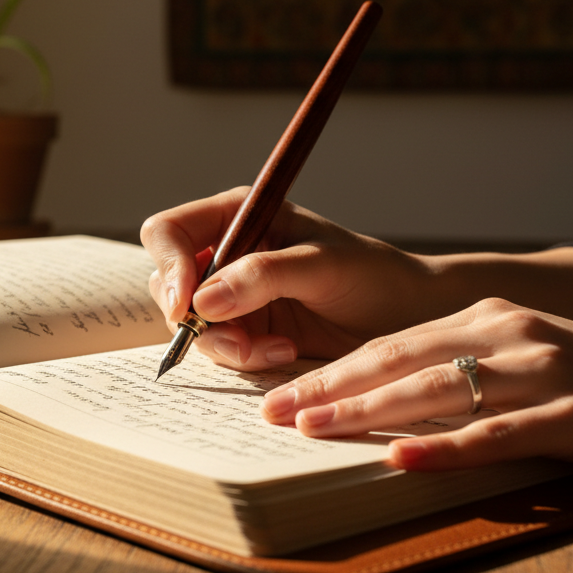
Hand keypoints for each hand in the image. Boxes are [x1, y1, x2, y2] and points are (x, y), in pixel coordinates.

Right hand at [141, 188, 434, 367]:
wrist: (403, 316)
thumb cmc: (372, 274)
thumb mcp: (321, 265)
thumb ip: (262, 276)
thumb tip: (202, 301)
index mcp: (237, 215)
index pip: (169, 233)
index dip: (170, 266)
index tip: (187, 304)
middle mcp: (225, 251)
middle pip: (168, 283)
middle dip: (195, 317)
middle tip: (236, 340)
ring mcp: (230, 294)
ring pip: (189, 323)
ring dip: (225, 343)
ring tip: (276, 348)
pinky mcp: (243, 329)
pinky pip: (217, 348)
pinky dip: (244, 357)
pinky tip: (283, 351)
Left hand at [260, 298, 572, 482]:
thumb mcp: (522, 357)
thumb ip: (461, 369)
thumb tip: (386, 405)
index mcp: (488, 320)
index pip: (393, 343)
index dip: (333, 369)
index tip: (281, 392)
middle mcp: (506, 335)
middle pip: (400, 358)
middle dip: (330, 385)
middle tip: (273, 411)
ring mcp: (542, 373)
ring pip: (438, 388)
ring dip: (368, 411)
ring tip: (312, 428)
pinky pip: (499, 433)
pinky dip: (447, 448)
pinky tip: (403, 460)